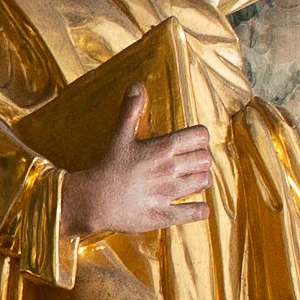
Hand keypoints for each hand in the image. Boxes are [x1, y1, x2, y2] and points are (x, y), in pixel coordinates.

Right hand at [61, 89, 211, 240]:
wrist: (94, 199)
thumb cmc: (108, 167)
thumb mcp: (119, 136)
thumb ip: (130, 111)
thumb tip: (137, 86)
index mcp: (162, 148)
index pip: (200, 136)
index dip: (200, 138)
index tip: (194, 142)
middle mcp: (170, 169)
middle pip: (205, 159)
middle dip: (202, 159)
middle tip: (193, 163)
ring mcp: (169, 193)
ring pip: (204, 182)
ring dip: (202, 180)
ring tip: (194, 181)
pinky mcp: (165, 214)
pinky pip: (194, 212)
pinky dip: (200, 209)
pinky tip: (198, 207)